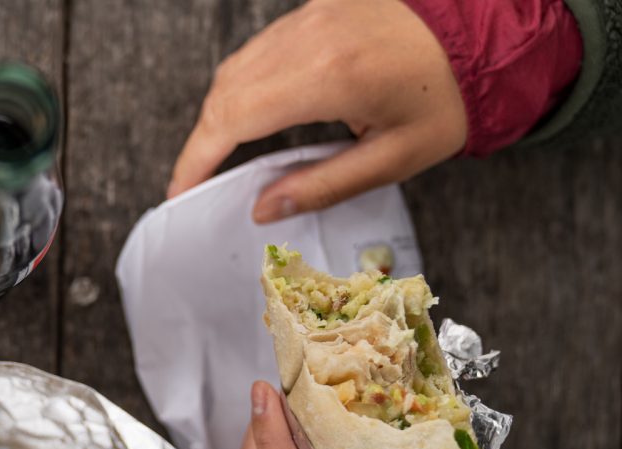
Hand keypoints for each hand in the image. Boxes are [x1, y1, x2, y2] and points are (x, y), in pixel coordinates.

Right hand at [167, 0, 466, 222]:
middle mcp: (309, 39)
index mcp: (328, 78)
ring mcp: (309, 17)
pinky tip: (250, 115)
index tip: (181, 192)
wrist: (488, 32)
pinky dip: (241, 86)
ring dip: (218, 113)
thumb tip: (262, 209)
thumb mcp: (394, 159)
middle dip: (201, 141)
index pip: (232, 120)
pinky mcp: (314, 9)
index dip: (196, 160)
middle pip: (223, 92)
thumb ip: (322, 186)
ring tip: (219, 155)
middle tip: (196, 182)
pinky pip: (259, 50)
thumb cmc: (448, 100)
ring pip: (235, 67)